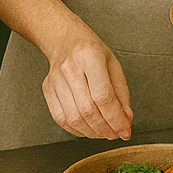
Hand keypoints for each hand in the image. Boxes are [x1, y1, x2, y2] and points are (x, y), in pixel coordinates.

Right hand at [42, 25, 133, 139]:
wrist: (65, 39)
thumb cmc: (91, 50)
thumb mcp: (113, 64)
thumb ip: (121, 92)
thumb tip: (125, 118)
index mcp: (90, 57)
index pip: (104, 97)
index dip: (116, 119)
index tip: (125, 130)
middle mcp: (70, 68)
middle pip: (88, 110)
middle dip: (105, 129)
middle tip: (116, 133)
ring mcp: (56, 80)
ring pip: (74, 118)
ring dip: (92, 132)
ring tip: (104, 132)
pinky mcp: (47, 89)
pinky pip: (61, 119)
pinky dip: (77, 130)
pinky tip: (88, 128)